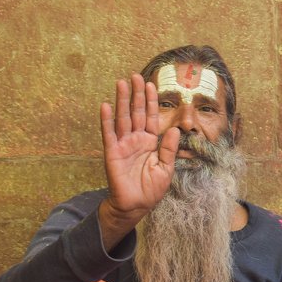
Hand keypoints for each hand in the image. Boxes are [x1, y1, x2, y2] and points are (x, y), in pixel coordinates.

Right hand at [98, 73, 178, 246]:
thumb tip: (175, 128)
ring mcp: (123, 144)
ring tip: (121, 83)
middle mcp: (136, 140)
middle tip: (135, 76)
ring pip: (122, 118)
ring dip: (122, 101)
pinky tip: (106, 105)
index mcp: (150, 142)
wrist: (136, 205)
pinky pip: (109, 134)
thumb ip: (169, 149)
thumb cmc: (151, 189)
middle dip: (136, 94)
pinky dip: (107, 120)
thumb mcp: (166, 168)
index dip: (150, 101)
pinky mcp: (112, 153)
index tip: (151, 84)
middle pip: (136, 112)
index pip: (150, 117)